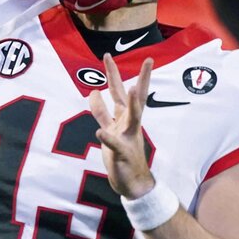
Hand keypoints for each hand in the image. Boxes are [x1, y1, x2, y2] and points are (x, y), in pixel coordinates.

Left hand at [88, 53, 155, 198]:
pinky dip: (108, 138)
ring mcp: (128, 137)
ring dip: (131, 104)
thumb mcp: (109, 128)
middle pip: (132, 97)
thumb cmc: (122, 153)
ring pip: (132, 117)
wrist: (132, 182)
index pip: (123, 91)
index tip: (119, 55)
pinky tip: (100, 133)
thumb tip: (94, 91)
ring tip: (131, 88)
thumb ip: (101, 111)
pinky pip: (114, 144)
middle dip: (135, 78)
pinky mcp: (122, 153)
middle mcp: (129, 124)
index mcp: (125, 117)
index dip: (118, 73)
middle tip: (145, 60)